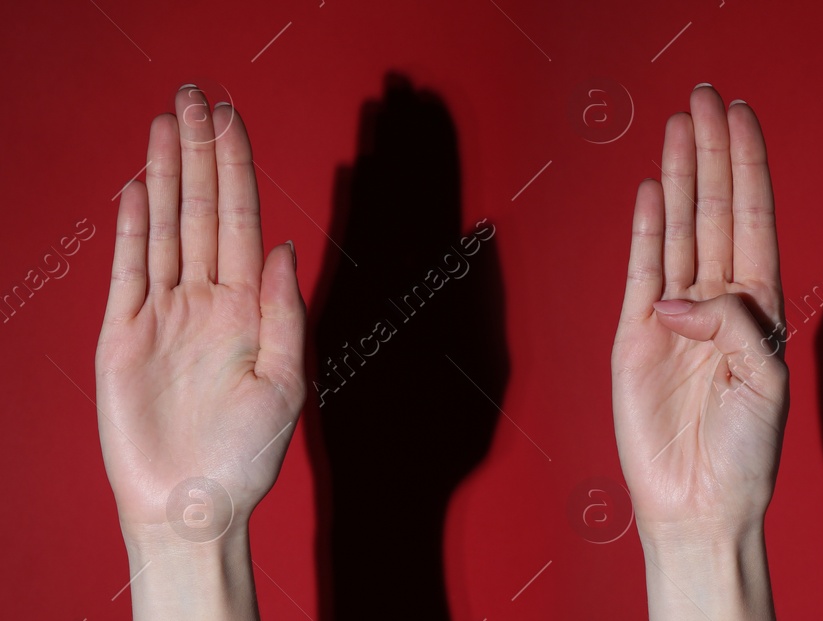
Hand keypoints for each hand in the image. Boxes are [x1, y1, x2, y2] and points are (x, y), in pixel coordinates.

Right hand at [95, 87, 303, 618]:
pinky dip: (133, 230)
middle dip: (201, 151)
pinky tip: (139, 188)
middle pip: (201, 209)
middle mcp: (207, 301)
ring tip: (167, 122)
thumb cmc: (248, 454)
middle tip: (197, 94)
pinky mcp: (123, 337)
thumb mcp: (287, 383)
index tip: (233, 119)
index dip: (236, 168)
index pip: (241, 220)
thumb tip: (281, 246)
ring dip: (166, 174)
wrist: (195, 505)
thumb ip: (284, 314)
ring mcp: (163, 315)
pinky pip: (128, 272)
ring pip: (165, 228)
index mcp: (249, 308)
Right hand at [610, 85, 783, 618]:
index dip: (747, 166)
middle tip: (704, 96)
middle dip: (711, 152)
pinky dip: (645, 229)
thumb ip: (735, 328)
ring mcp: (675, 315)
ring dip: (679, 177)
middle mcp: (719, 303)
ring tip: (679, 125)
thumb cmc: (745, 453)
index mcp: (760, 309)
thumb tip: (682, 297)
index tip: (741, 117)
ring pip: (678, 229)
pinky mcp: (634, 336)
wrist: (699, 504)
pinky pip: (640, 270)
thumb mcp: (766, 383)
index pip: (753, 220)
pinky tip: (652, 189)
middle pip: (714, 210)